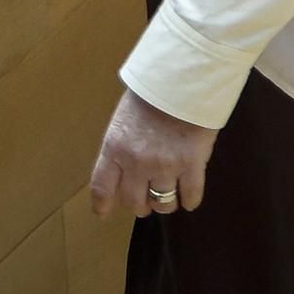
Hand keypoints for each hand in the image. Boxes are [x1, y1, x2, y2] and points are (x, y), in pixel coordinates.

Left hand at [88, 87, 217, 218]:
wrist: (180, 80)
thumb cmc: (148, 94)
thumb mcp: (123, 118)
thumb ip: (121, 146)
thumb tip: (124, 168)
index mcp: (114, 147)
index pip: (102, 186)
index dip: (102, 204)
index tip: (102, 213)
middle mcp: (137, 162)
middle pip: (135, 203)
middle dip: (140, 204)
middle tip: (146, 198)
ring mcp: (165, 166)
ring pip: (164, 204)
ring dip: (165, 202)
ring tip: (168, 193)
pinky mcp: (192, 166)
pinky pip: (191, 197)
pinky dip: (190, 199)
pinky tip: (189, 194)